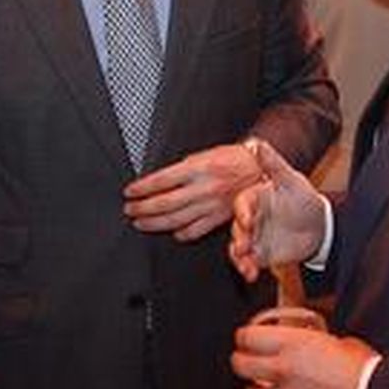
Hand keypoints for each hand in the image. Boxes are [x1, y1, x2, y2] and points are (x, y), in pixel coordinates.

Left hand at [124, 141, 262, 240]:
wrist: (259, 169)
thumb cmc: (231, 159)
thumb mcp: (203, 154)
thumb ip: (182, 168)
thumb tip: (158, 181)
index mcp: (197, 168)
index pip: (160, 180)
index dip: (141, 188)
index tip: (129, 192)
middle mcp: (202, 188)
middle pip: (164, 203)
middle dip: (142, 208)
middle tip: (129, 209)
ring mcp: (211, 205)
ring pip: (176, 219)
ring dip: (154, 223)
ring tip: (140, 223)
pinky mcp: (219, 218)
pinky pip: (196, 230)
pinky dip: (181, 233)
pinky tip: (171, 232)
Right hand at [228, 139, 326, 280]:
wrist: (318, 226)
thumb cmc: (303, 199)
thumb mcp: (291, 180)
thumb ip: (274, 164)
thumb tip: (258, 144)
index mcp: (255, 198)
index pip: (243, 203)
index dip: (242, 210)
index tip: (246, 218)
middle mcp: (251, 218)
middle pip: (237, 228)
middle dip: (238, 237)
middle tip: (242, 245)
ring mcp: (254, 237)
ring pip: (239, 246)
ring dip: (239, 256)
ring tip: (245, 264)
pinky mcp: (259, 254)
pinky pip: (248, 262)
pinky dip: (247, 268)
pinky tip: (250, 273)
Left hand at [231, 322, 376, 388]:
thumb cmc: (365, 372)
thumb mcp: (341, 342)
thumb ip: (318, 344)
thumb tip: (316, 346)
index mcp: (293, 344)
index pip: (247, 337)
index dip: (244, 337)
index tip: (246, 339)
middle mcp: (283, 370)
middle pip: (239, 365)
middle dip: (241, 362)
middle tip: (246, 361)